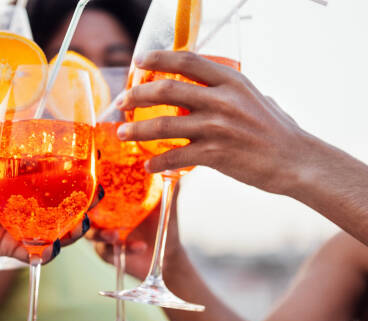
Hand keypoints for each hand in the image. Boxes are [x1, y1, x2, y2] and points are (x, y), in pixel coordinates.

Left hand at [0, 159, 92, 262]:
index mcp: (26, 186)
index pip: (59, 178)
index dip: (80, 173)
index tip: (96, 161)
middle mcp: (32, 207)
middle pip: (68, 207)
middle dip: (87, 204)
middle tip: (97, 195)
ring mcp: (25, 229)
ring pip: (58, 232)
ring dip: (73, 230)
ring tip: (81, 224)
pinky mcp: (13, 248)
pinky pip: (34, 253)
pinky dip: (44, 253)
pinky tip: (50, 249)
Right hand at [89, 183, 184, 280]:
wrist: (168, 251)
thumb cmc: (161, 221)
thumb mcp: (164, 199)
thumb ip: (164, 182)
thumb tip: (169, 162)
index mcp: (110, 198)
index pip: (93, 189)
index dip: (89, 185)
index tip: (96, 181)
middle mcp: (101, 215)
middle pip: (83, 211)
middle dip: (85, 210)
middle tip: (94, 209)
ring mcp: (102, 234)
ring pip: (90, 234)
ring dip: (101, 234)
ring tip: (115, 235)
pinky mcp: (107, 252)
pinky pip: (108, 251)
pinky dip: (125, 248)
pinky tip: (140, 246)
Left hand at [117, 51, 319, 194]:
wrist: (296, 161)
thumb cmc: (276, 130)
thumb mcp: (254, 98)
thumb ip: (228, 92)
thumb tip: (205, 88)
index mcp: (231, 80)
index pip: (187, 60)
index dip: (158, 58)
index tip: (138, 61)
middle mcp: (222, 100)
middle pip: (167, 89)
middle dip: (137, 95)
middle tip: (121, 103)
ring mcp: (218, 127)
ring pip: (165, 124)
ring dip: (137, 130)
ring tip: (121, 134)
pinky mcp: (216, 154)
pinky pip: (176, 157)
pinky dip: (158, 163)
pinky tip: (149, 166)